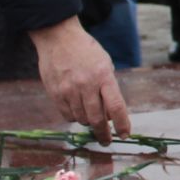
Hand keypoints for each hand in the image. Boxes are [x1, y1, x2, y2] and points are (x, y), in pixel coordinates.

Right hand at [29, 19, 129, 144]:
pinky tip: (78, 111)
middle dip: (104, 134)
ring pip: (82, 119)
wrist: (59, 38)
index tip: (124, 135)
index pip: (116, 107)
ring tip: (91, 118)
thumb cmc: (86, 51)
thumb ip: (109, 88)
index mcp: (103, 75)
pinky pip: (67, 116)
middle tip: (106, 141)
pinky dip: (75, 117)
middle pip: (97, 119)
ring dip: (89, 122)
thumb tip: (111, 115)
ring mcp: (69, 90)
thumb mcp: (105, 64)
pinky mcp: (55, 93)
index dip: (121, 124)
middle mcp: (86, 85)